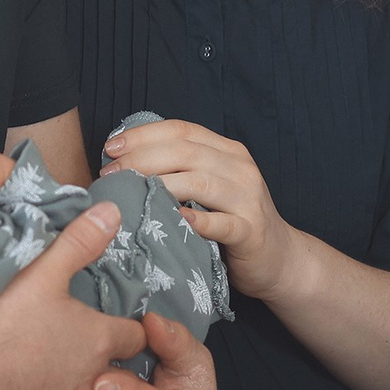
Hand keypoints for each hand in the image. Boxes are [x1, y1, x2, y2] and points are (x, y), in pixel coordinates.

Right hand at [0, 202, 148, 389]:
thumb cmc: (5, 321)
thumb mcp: (44, 273)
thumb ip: (80, 242)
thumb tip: (112, 212)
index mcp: (98, 341)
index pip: (136, 338)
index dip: (132, 329)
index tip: (126, 324)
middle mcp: (89, 381)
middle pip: (115, 375)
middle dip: (108, 364)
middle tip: (89, 349)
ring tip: (55, 375)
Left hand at [101, 118, 297, 300]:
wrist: (278, 258)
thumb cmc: (232, 221)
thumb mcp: (210, 186)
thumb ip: (181, 170)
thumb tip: (125, 162)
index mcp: (227, 151)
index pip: (182, 130)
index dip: (143, 134)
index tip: (111, 147)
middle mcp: (240, 168)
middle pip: (185, 152)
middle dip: (142, 159)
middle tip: (110, 174)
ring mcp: (248, 199)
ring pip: (200, 182)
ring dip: (159, 186)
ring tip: (130, 194)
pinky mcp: (251, 231)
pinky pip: (221, 223)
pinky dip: (196, 220)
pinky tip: (174, 220)